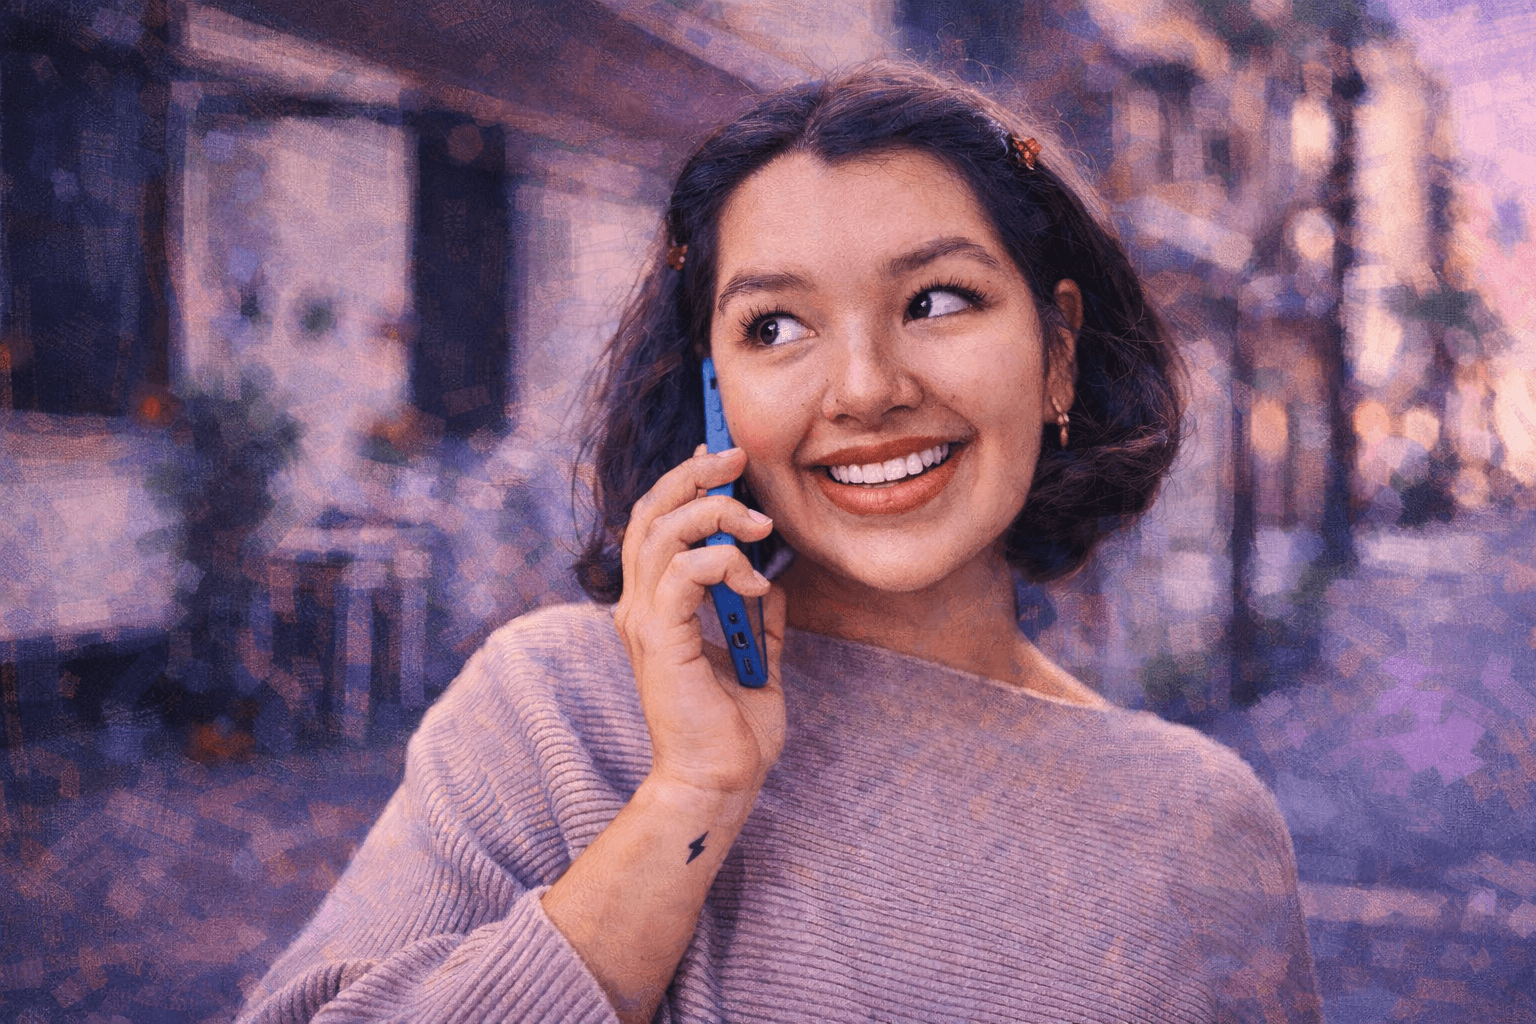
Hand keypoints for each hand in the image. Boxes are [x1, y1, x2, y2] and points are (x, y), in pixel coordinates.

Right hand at [614, 445, 786, 797]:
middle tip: (737, 458)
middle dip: (694, 474)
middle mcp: (639, 606)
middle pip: (650, 511)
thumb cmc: (732, 733)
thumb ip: (760, 619)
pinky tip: (755, 584)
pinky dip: (724, 562)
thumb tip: (773, 583)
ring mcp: (644, 621)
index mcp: (656, 608)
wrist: (719, 782)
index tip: (722, 458)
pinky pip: (685, 572)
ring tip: (759, 524)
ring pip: (663, 530)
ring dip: (714, 512)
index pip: (656, 523)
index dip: (684, 482)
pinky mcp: (660, 638)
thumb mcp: (758, 661)